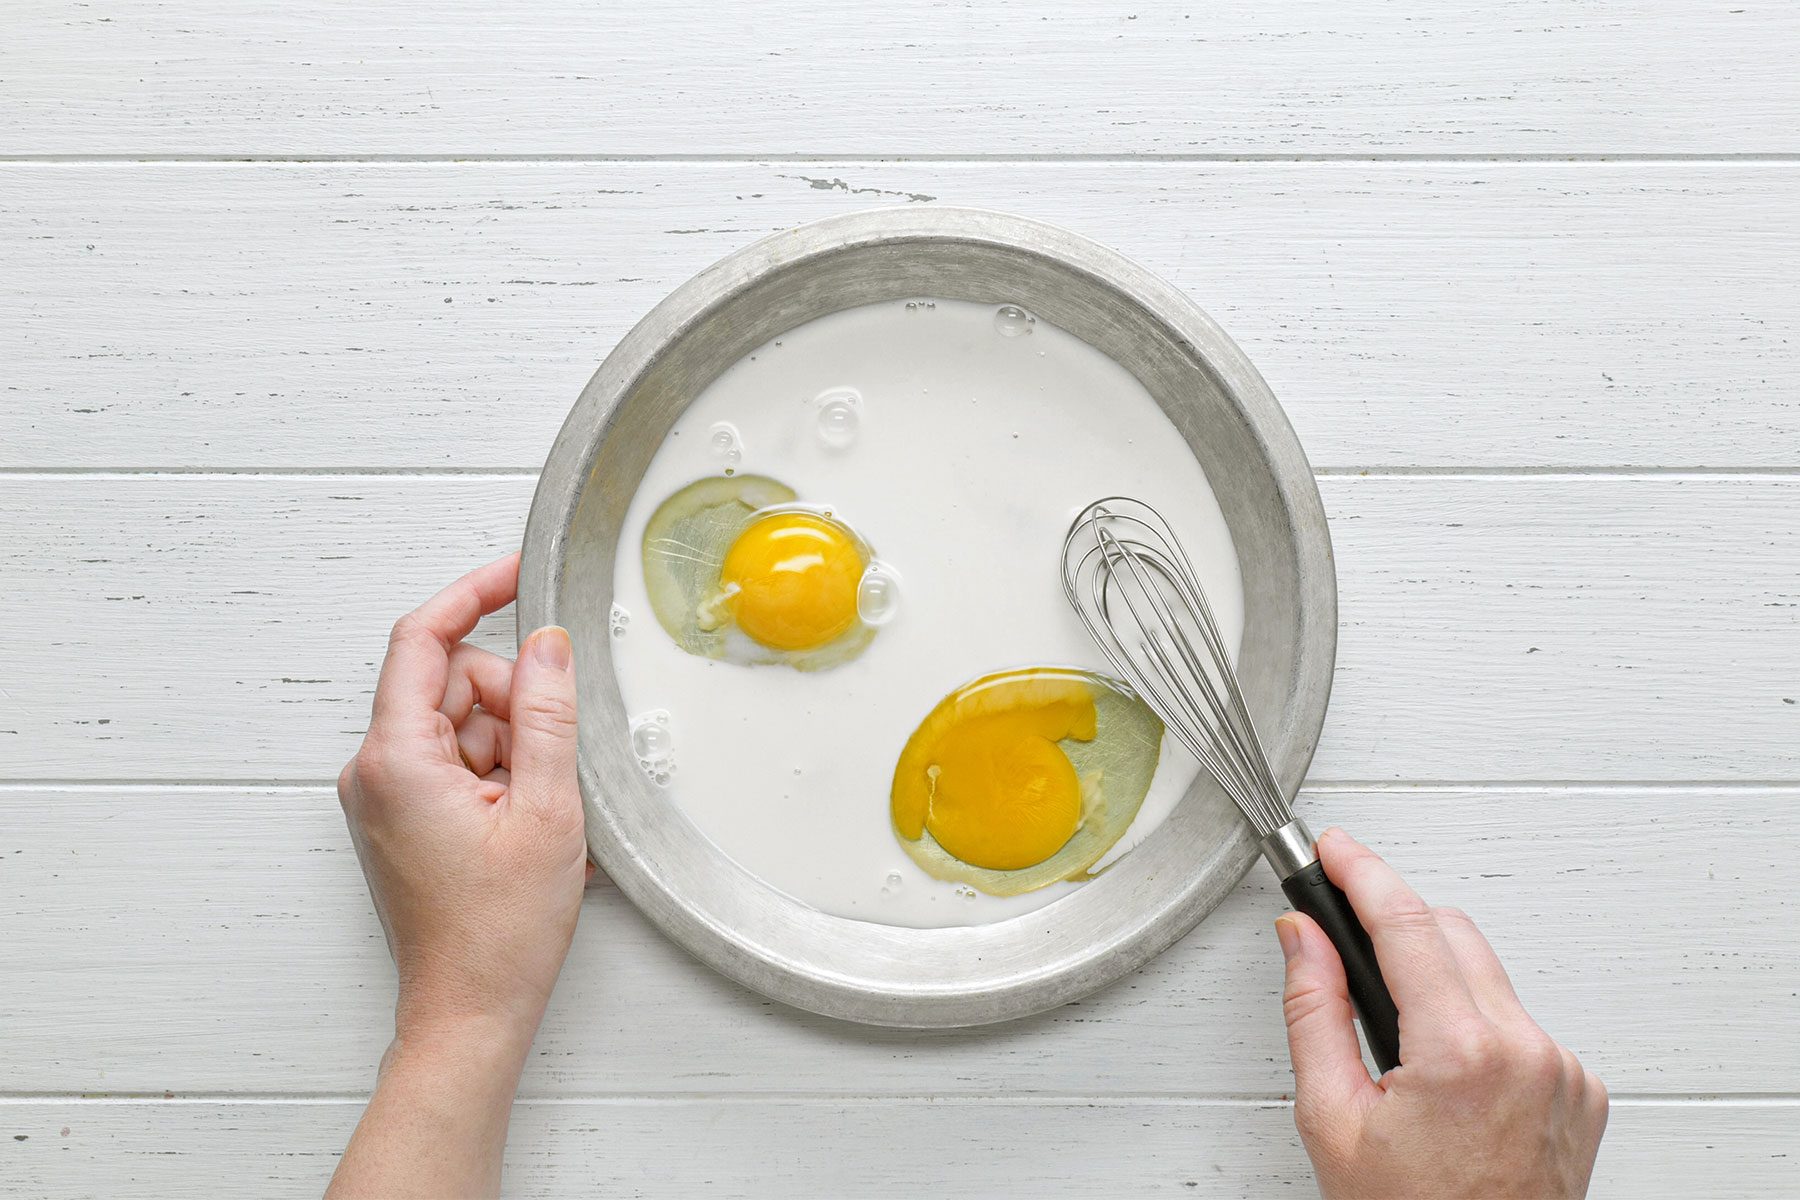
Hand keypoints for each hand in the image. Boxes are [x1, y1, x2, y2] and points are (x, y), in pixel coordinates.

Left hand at [328, 553, 588, 1198]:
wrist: (471, 1011)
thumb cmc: (498, 932)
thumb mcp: (545, 808)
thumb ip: (545, 713)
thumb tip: (547, 645)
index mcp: (396, 758)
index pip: (424, 640)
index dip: (474, 594)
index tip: (514, 571)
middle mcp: (375, 770)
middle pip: (452, 682)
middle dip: (511, 704)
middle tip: (548, 766)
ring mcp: (385, 795)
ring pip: (460, 722)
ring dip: (510, 748)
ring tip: (535, 815)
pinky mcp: (402, 817)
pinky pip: (456, 760)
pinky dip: (500, 776)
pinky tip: (523, 824)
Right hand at [1278, 828, 1607, 1199]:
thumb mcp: (1331, 1118)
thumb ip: (1313, 1011)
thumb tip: (1303, 936)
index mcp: (1463, 1054)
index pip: (1407, 925)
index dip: (1364, 873)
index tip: (1335, 849)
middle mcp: (1528, 1052)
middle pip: (1451, 933)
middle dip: (1395, 922)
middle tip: (1343, 929)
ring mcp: (1563, 1071)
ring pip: (1486, 974)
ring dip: (1436, 976)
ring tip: (1394, 1031)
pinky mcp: (1582, 1090)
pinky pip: (1518, 1020)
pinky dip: (1476, 1023)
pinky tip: (1444, 1068)